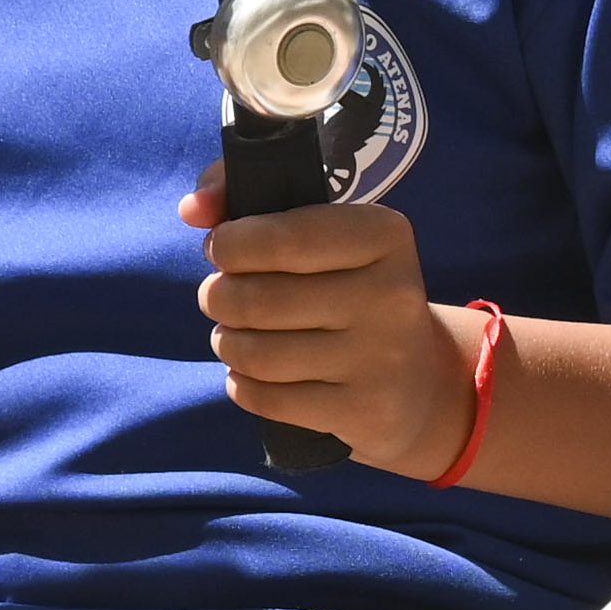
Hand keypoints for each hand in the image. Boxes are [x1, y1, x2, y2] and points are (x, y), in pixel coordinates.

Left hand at [187, 176, 478, 468]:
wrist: (417, 379)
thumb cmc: (351, 289)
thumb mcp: (324, 233)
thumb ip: (252, 200)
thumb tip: (193, 208)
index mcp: (383, 235)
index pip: (282, 239)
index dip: (230, 244)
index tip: (222, 248)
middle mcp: (390, 293)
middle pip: (258, 299)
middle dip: (219, 297)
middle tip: (221, 296)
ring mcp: (381, 357)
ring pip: (257, 354)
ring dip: (226, 343)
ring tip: (233, 335)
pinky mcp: (364, 409)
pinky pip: (267, 399)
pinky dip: (242, 385)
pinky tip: (252, 374)